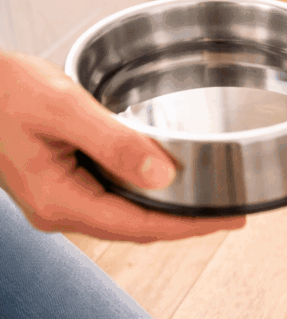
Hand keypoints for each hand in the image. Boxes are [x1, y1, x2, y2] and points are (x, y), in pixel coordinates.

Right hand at [0, 51, 246, 242]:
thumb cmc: (2, 90)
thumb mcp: (63, 108)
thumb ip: (113, 142)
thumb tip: (164, 175)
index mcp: (60, 200)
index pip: (141, 226)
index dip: (191, 226)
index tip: (230, 221)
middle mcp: (58, 209)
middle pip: (136, 227)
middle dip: (185, 223)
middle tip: (230, 213)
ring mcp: (55, 199)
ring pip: (122, 214)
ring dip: (164, 210)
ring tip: (206, 200)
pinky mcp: (55, 183)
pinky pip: (107, 196)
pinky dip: (139, 192)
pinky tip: (160, 180)